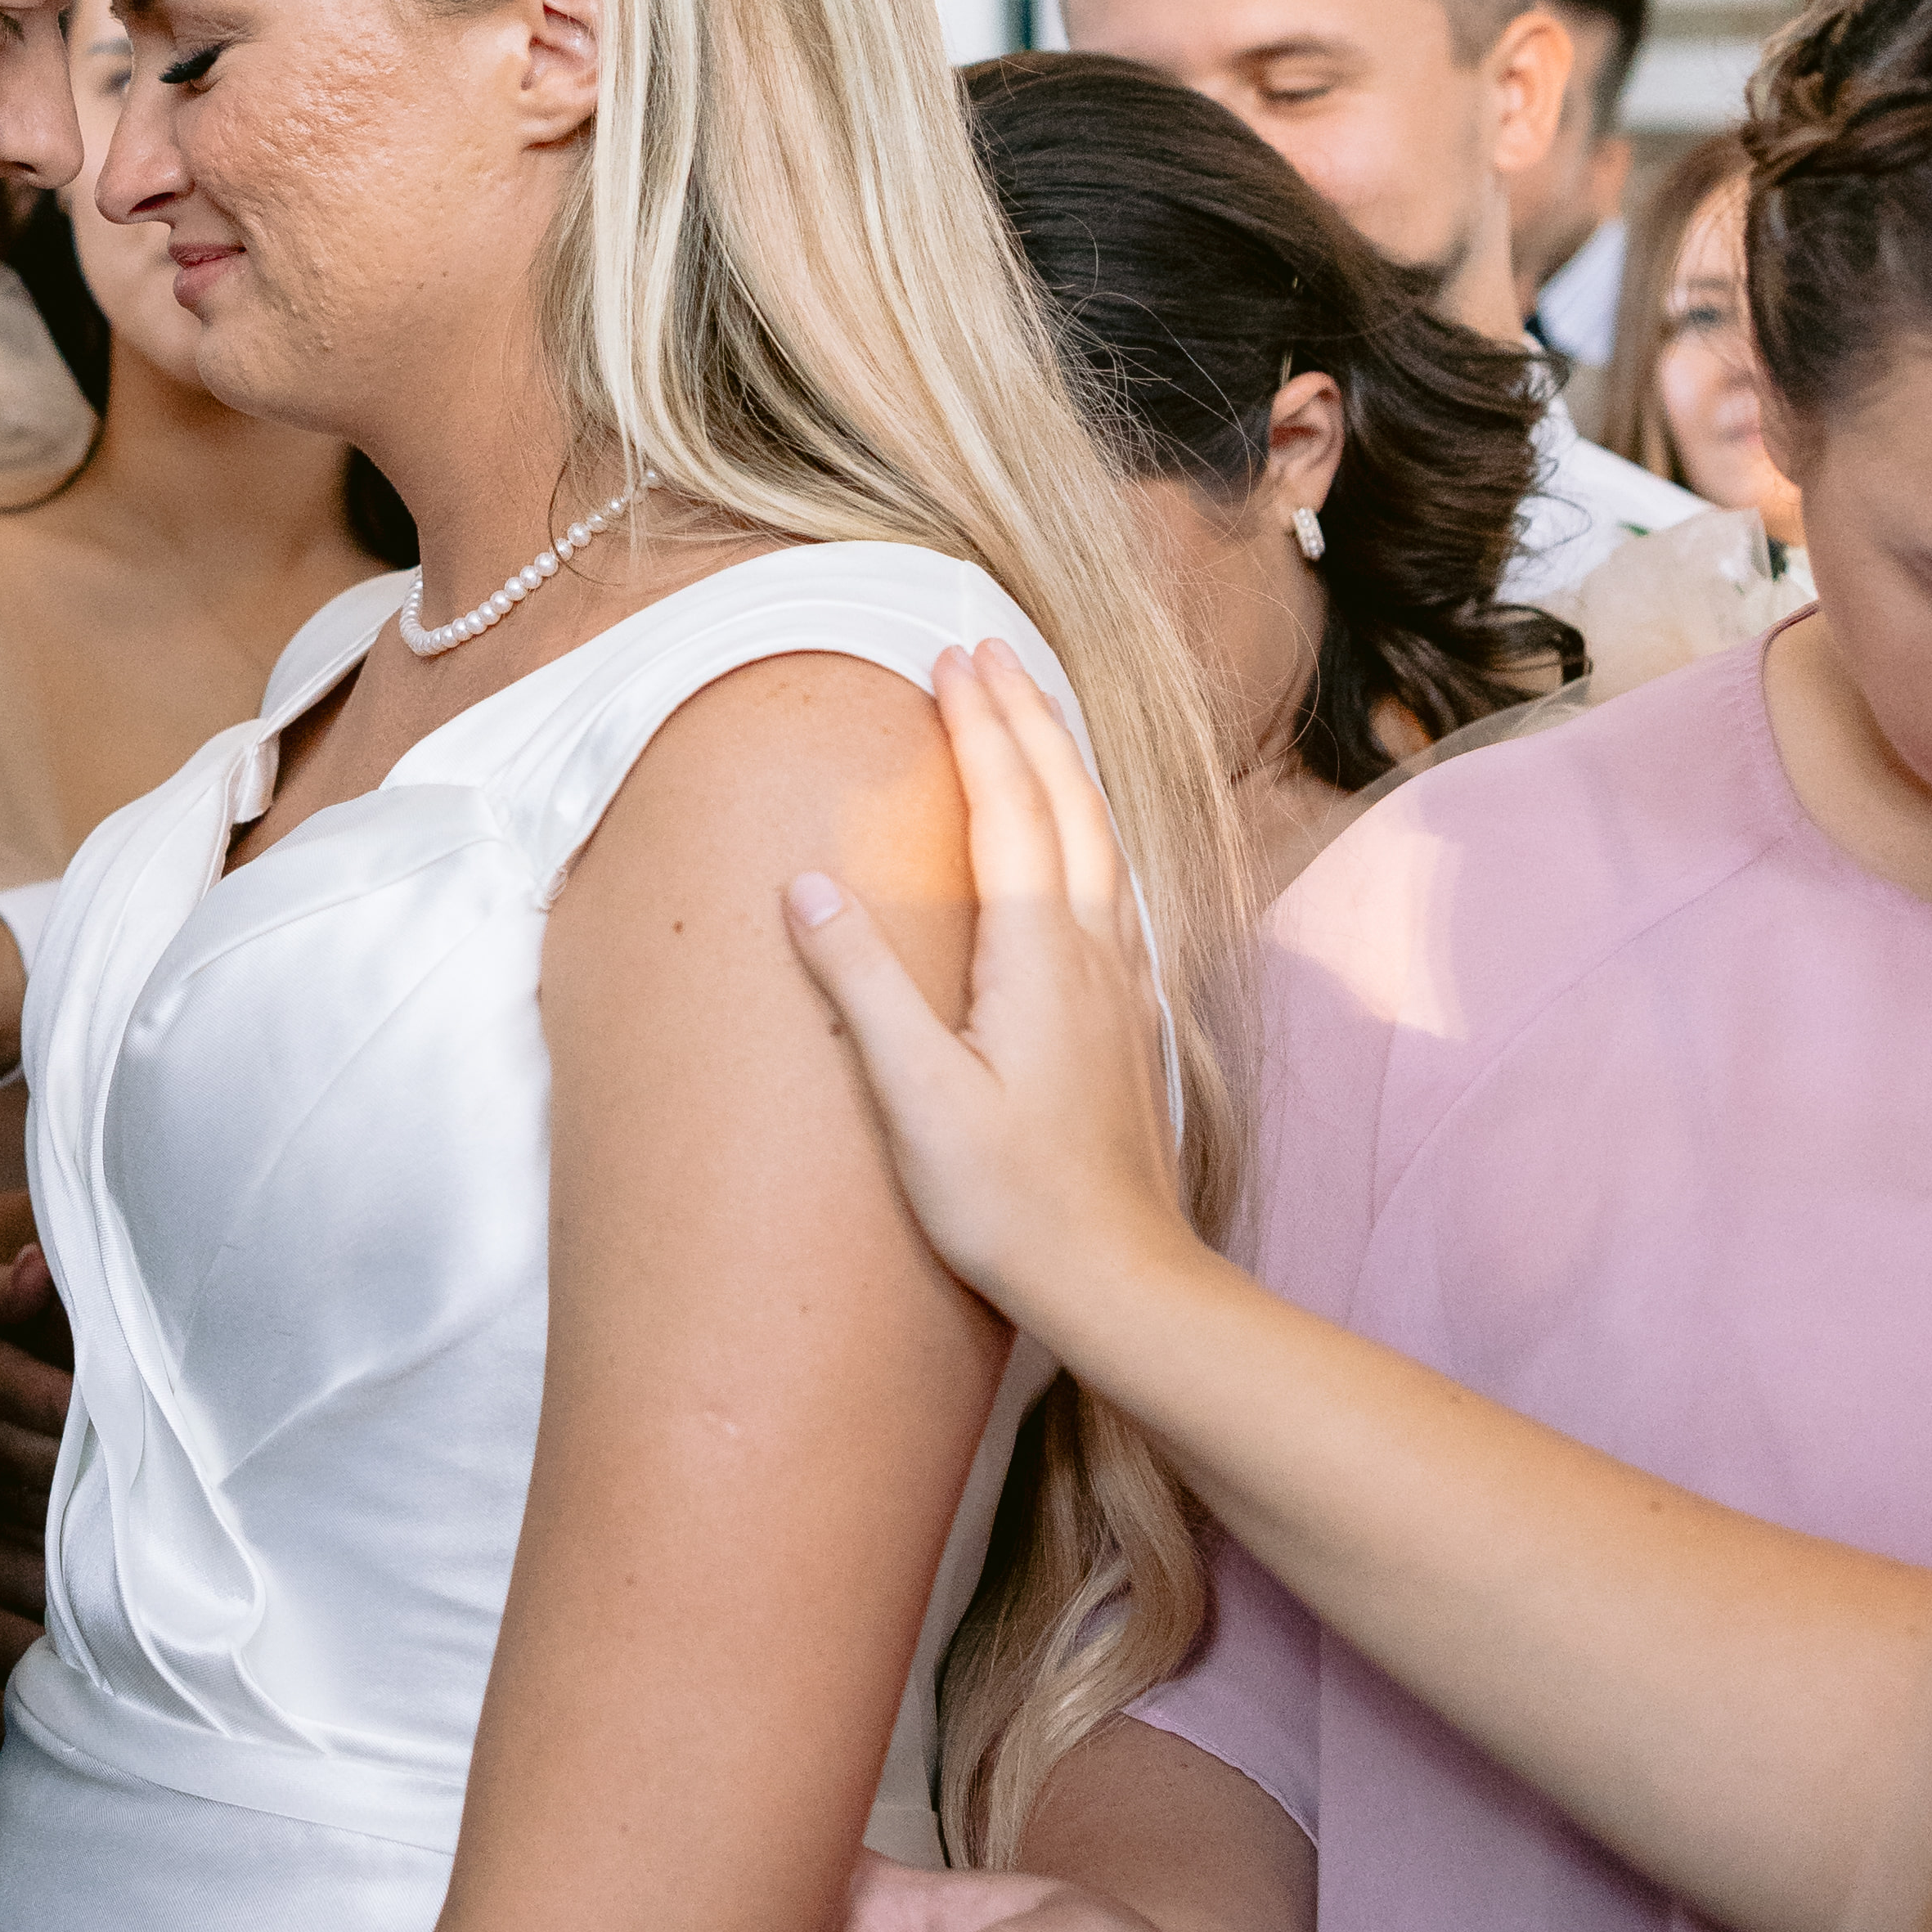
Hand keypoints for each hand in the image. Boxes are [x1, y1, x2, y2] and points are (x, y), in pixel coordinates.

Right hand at [779, 641, 1195, 1358]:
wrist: (1121, 1281)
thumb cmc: (1012, 1202)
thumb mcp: (917, 1100)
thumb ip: (863, 986)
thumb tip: (806, 883)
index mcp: (1038, 953)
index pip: (1007, 806)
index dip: (979, 726)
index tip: (950, 657)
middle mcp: (1091, 949)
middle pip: (1066, 800)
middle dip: (1026, 716)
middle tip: (987, 650)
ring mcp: (1119, 984)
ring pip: (1099, 836)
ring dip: (1061, 762)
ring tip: (1030, 713)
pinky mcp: (1126, 1019)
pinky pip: (1110, 884)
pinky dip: (1085, 826)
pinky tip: (1076, 843)